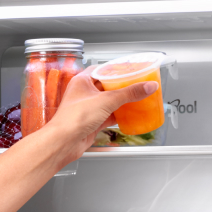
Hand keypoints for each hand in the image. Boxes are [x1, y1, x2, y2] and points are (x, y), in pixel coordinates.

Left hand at [30, 69, 158, 169]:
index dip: (116, 69)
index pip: (102, 70)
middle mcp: (84, 93)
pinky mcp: (92, 121)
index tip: (130, 70)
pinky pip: (109, 115)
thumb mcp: (106, 100)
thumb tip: (147, 86)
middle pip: (107, 86)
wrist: (64, 142)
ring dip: (122, 101)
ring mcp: (88, 108)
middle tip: (137, 84)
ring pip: (109, 101)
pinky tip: (129, 114)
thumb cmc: (74, 118)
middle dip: (122, 86)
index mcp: (82, 81)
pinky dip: (119, 115)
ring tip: (137, 97)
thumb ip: (129, 93)